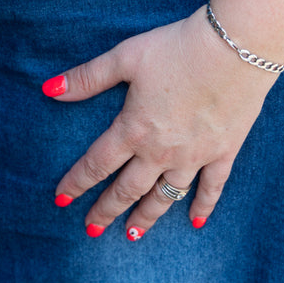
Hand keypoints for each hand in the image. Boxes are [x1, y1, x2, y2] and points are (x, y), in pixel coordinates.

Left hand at [45, 9, 274, 235]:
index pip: (96, 164)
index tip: (60, 201)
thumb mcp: (126, 57)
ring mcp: (194, 156)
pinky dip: (203, 206)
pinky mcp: (223, 152)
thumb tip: (48, 89)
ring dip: (146, 217)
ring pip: (164, 196)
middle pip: (127, 188)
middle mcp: (160, 151)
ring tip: (132, 234)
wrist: (235, 49)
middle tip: (91, 230)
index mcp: (133, 128)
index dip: (76, 183)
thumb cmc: (177, 48)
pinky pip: (211, 188)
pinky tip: (195, 222)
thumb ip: (88, 77)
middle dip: (106, 210)